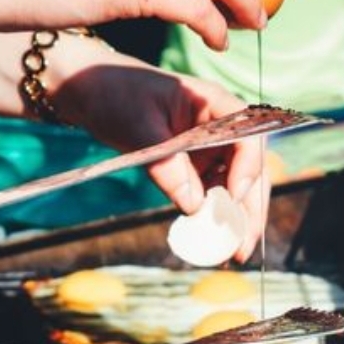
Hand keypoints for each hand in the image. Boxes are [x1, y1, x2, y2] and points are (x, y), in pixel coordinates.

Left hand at [54, 42, 270, 261]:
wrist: (92, 90)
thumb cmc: (116, 94)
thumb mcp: (138, 127)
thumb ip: (167, 165)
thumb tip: (193, 206)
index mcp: (215, 104)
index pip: (248, 137)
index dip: (247, 169)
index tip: (234, 199)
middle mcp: (222, 126)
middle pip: (251, 169)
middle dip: (250, 209)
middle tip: (243, 247)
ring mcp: (212, 147)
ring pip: (238, 186)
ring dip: (238, 219)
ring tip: (233, 253)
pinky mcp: (198, 164)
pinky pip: (214, 192)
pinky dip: (215, 216)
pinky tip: (213, 241)